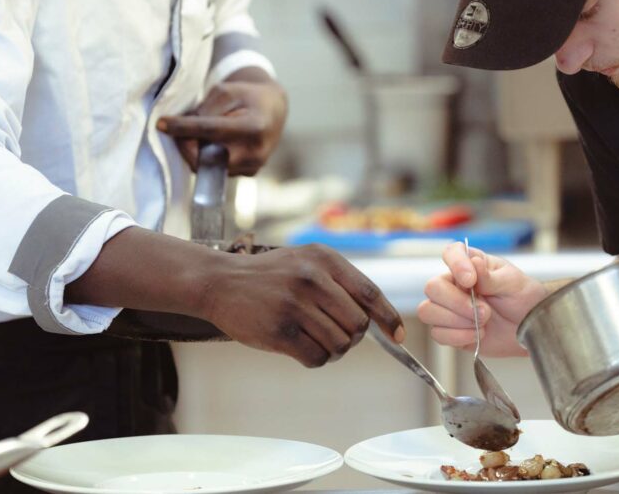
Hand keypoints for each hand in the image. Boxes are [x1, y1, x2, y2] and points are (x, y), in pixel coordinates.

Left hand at [157, 68, 287, 175]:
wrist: (273, 110)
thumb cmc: (247, 97)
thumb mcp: (226, 92)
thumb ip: (205, 110)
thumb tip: (181, 130)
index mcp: (253, 127)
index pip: (210, 130)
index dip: (183, 128)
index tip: (160, 124)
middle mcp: (255, 152)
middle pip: (206, 157)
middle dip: (186, 144)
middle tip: (177, 130)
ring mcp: (253, 167)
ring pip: (209, 166)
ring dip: (197, 151)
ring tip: (199, 134)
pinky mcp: (249, 174)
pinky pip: (217, 170)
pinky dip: (208, 157)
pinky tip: (212, 143)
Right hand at [197, 244, 404, 367]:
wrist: (220, 282)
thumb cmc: (269, 276)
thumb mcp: (305, 261)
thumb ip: (339, 282)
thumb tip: (378, 319)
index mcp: (324, 259)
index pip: (369, 293)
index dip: (389, 318)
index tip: (398, 336)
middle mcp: (312, 279)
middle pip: (358, 325)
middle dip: (352, 337)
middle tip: (334, 333)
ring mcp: (295, 304)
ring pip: (340, 344)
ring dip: (333, 350)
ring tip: (315, 340)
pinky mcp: (279, 330)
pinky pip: (317, 357)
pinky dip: (315, 359)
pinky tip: (300, 347)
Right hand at [417, 242, 547, 355]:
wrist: (531, 329)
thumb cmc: (524, 299)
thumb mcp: (513, 283)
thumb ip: (489, 276)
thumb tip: (474, 262)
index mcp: (470, 264)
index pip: (450, 253)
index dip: (455, 265)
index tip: (470, 280)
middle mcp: (454, 284)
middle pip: (432, 287)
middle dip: (457, 303)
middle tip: (485, 311)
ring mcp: (449, 308)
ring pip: (428, 311)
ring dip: (456, 321)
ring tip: (483, 323)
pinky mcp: (450, 331)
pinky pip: (437, 334)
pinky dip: (458, 336)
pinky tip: (478, 334)